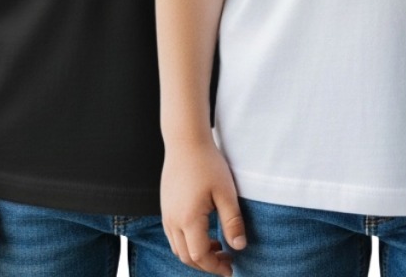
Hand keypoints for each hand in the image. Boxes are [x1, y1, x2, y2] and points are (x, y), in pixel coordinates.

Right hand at [162, 140, 244, 275]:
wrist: (186, 141)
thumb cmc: (208, 163)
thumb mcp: (226, 192)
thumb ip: (232, 221)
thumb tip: (239, 247)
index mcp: (188, 219)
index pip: (199, 256)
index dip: (215, 266)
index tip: (230, 268)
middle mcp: (173, 221)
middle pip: (186, 257)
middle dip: (206, 264)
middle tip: (227, 260)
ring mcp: (166, 215)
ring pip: (178, 248)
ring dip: (196, 254)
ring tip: (217, 247)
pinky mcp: (166, 208)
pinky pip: (173, 236)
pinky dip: (188, 243)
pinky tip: (204, 232)